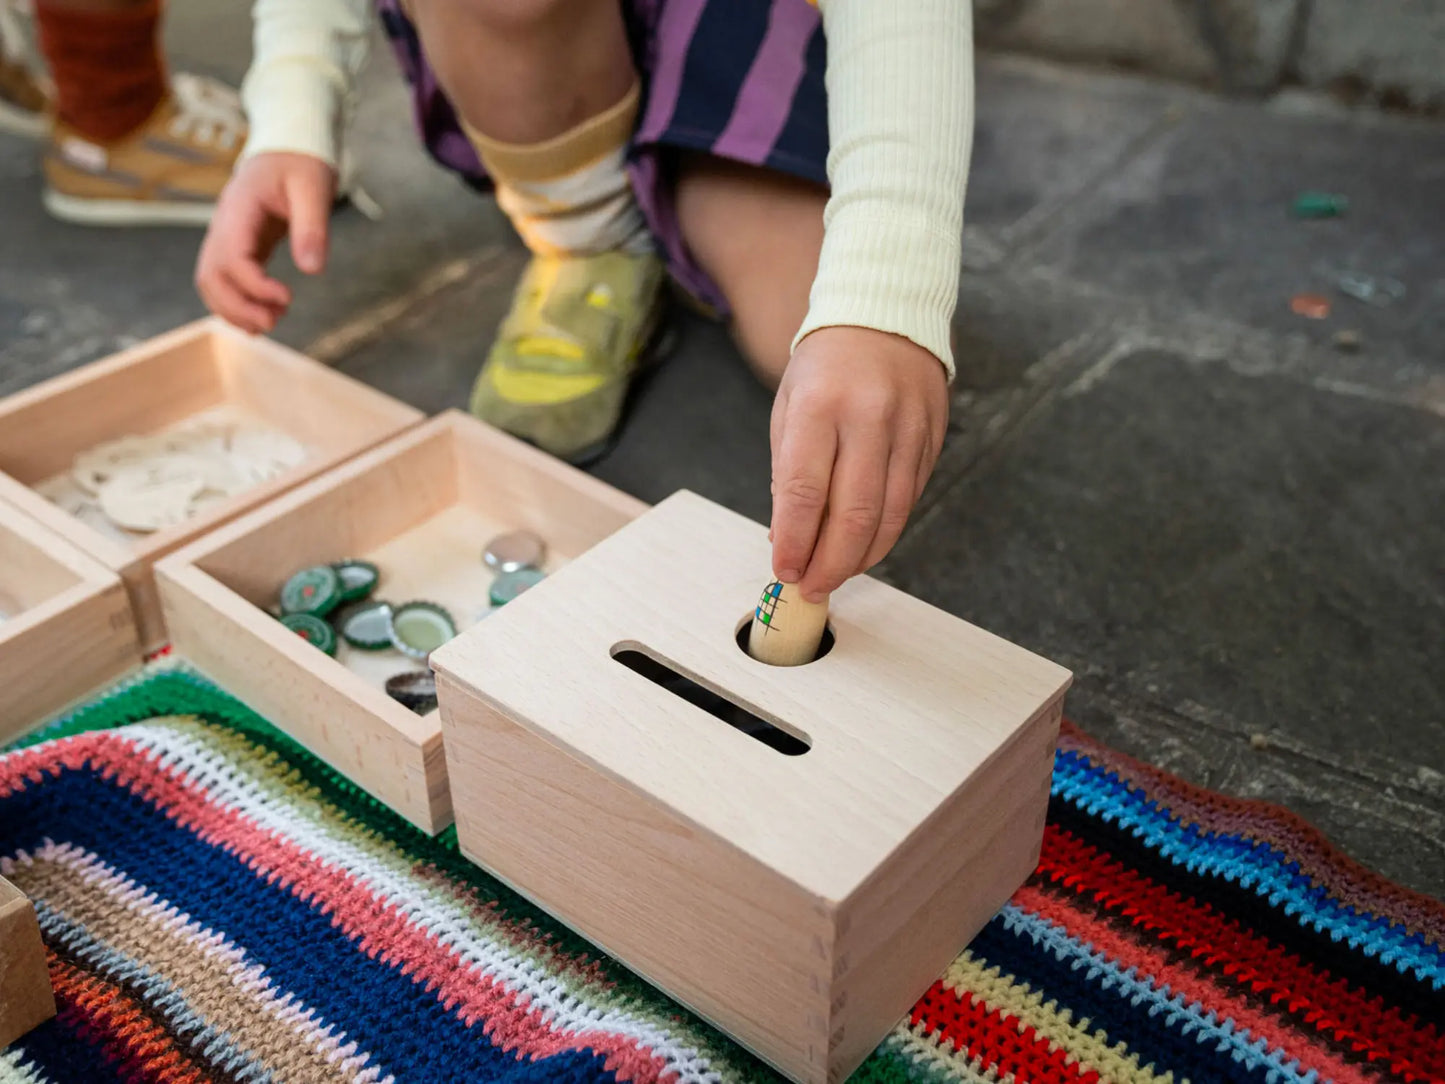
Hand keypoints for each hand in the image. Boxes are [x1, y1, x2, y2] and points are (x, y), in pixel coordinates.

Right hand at [195, 152, 336, 333]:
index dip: (254, 285)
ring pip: (211, 282)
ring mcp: (226, 236)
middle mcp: (223, 225)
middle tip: (274, 322)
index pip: (231, 256)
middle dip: (237, 306)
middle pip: (210, 275)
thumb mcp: (313, 188)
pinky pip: (225, 280)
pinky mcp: (238, 246)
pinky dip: (237, 303)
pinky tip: (264, 315)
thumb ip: (312, 227)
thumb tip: (312, 270)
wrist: (287, 148)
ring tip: (271, 322)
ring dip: (234, 310)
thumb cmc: (300, 163)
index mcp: (239, 208)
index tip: (287, 298)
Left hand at [770, 326, 947, 601]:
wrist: (884, 315)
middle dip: (830, 563)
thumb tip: (788, 538)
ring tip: (836, 575)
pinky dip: (885, 532)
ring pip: (889, 515)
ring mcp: (908, 428)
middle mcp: (868, 417)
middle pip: (853, 513)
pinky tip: (864, 546)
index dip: (794, 541)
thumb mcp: (789, 407)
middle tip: (812, 587)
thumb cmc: (826, 366)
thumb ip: (788, 472)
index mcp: (820, 405)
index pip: (803, 490)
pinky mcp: (932, 439)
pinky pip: (909, 500)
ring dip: (861, 557)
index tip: (784, 570)